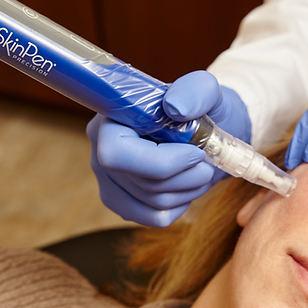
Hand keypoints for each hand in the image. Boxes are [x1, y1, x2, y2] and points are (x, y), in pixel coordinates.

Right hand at [87, 70, 250, 226]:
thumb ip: (194, 91)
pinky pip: (154, 217)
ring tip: (201, 169)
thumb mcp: (206, 90)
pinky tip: (187, 184)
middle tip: (208, 161)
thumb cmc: (202, 108)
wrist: (205, 129)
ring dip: (189, 189)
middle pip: (143, 183)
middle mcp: (99, 150)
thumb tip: (175, 106)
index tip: (196, 152)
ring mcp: (107, 180)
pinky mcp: (121, 201)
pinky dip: (180, 204)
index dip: (161, 161)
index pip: (116, 153)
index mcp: (111, 119)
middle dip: (187, 176)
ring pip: (152, 203)